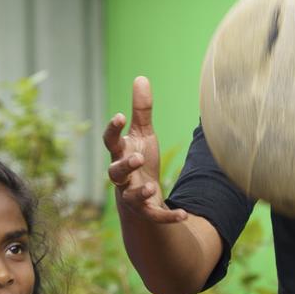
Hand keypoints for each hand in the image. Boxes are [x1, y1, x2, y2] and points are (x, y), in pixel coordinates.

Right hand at [104, 77, 190, 226]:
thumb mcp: (143, 134)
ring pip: (130, 197)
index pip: (110, 142)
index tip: (120, 116)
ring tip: (151, 187)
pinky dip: (167, 216)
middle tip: (137, 157)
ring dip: (140, 192)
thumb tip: (141, 77)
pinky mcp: (146, 212)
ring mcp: (131, 195)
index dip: (113, 130)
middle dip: (125, 166)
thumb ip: (141, 110)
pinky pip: (154, 216)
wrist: (143, 195)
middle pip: (115, 172)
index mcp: (120, 154)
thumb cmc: (139, 159)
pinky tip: (183, 214)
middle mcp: (122, 177)